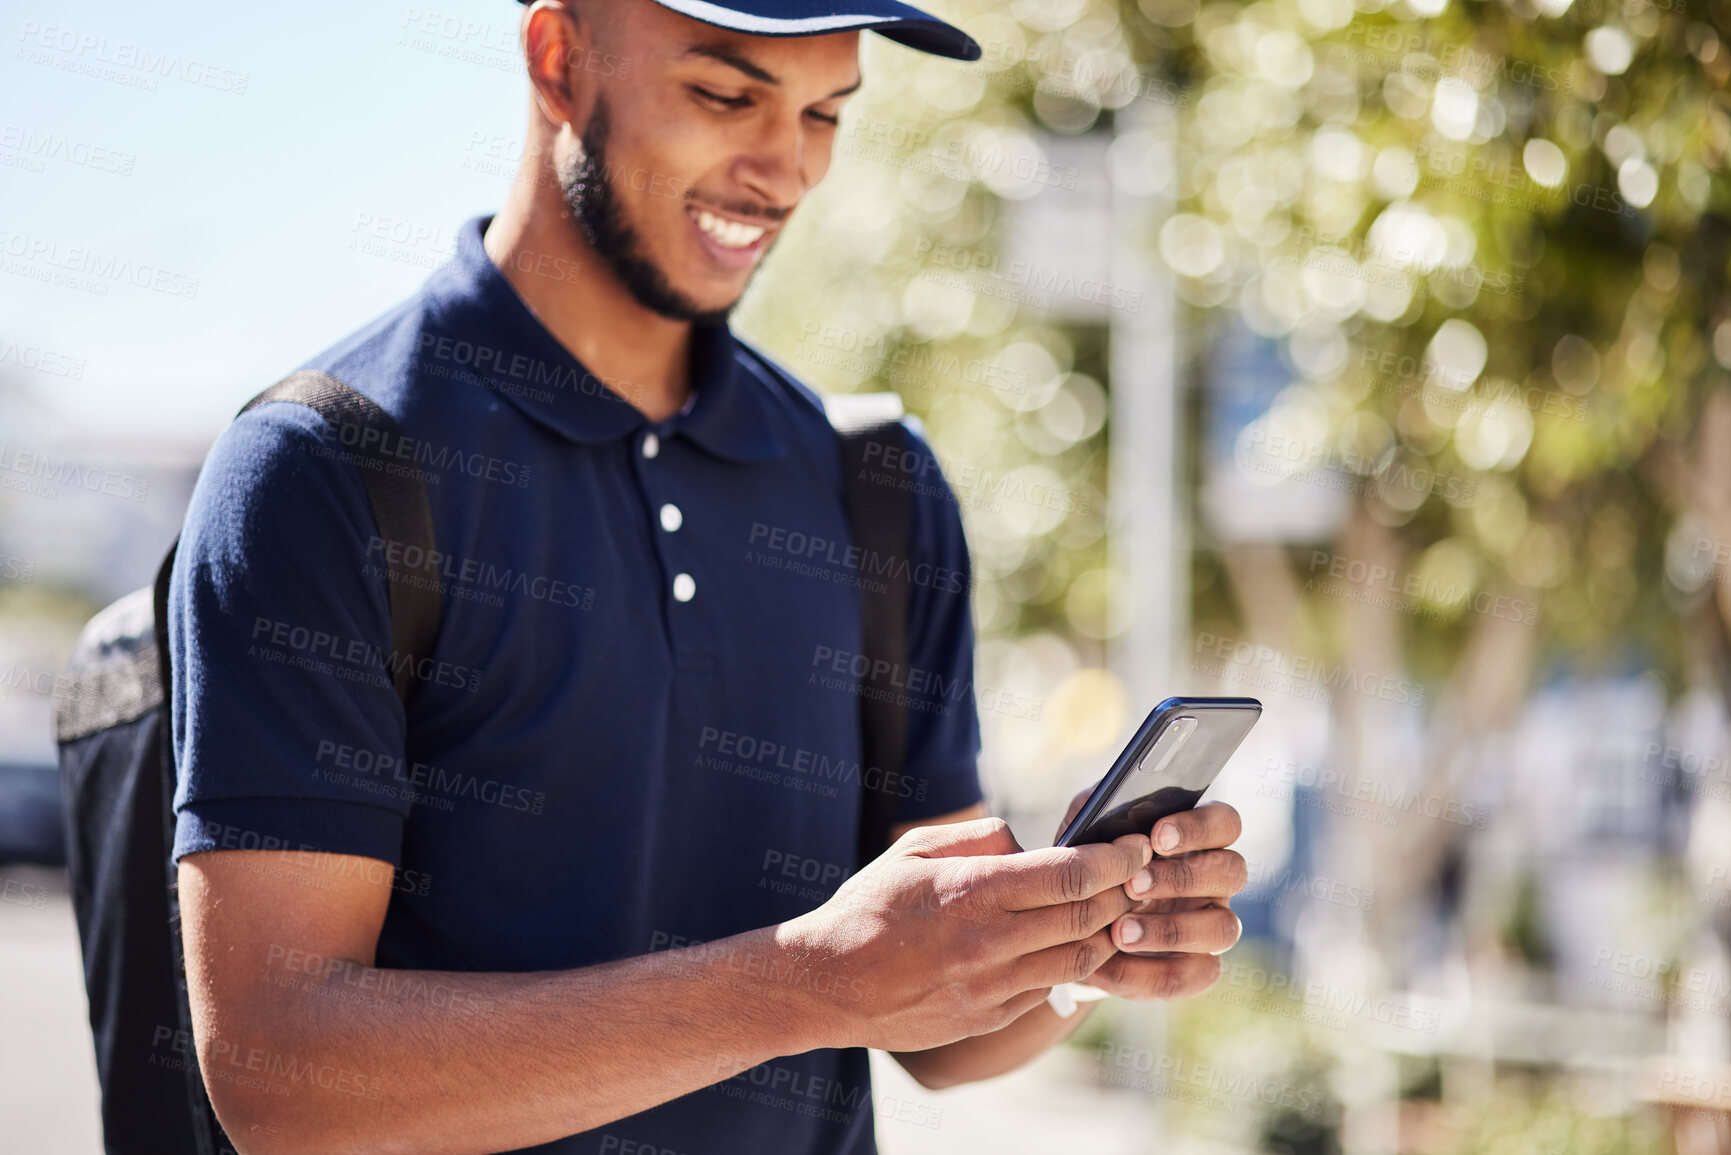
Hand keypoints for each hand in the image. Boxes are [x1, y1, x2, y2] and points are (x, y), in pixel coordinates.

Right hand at [783, 817, 1150, 1052]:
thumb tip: (1031, 843)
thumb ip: (981, 838)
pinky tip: (1071, 943)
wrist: (828, 983)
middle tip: (1142, 872)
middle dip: (1126, 890)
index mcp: (973, 890)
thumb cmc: (869, 907)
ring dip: (1108, 931)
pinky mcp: (989, 1016)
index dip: (1116, 858)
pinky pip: (1048, 988)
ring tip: (1116, 908)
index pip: (1071, 872)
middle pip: (1087, 915)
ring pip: (1080, 958)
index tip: (1136, 843)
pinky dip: (1070, 963)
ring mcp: (992, 985)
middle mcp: (989, 940)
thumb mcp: (915, 850)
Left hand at [1052, 792, 1245, 1001]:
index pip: (1224, 822)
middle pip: (1232, 871)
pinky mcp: (1198, 969)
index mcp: (1199, 839)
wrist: (1072, 928)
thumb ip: (1095, 812)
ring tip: (1119, 931)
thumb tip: (1102, 804)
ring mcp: (1212, 926)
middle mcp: (1216, 882)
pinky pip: (1195, 975)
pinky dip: (1149, 973)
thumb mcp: (1084, 835)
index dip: (1198, 827)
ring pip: (1224, 928)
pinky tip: (1109, 965)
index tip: (1156, 837)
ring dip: (1172, 930)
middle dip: (1182, 877)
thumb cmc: (1089, 869)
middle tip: (1132, 884)